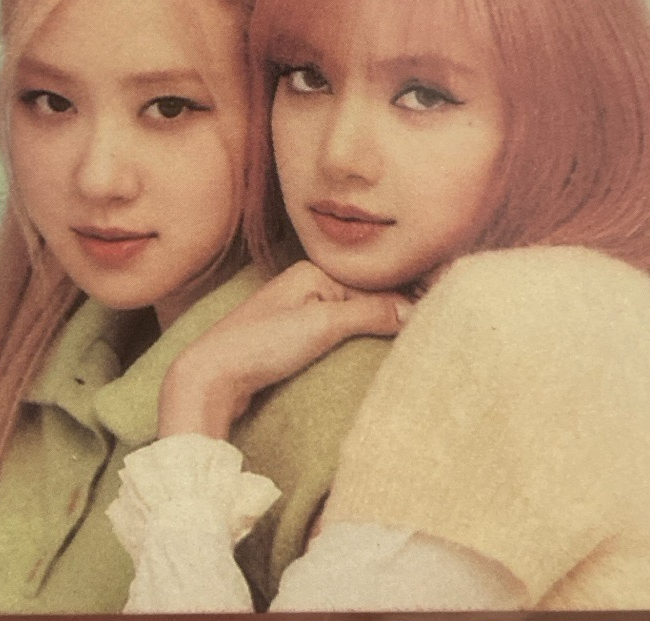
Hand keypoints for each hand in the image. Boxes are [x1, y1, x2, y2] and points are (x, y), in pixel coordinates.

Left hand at [158, 261, 411, 439]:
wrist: (209, 378)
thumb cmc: (259, 346)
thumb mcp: (321, 325)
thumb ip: (371, 313)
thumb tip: (415, 312)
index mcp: (314, 271)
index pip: (377, 285)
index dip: (409, 302)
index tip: (440, 320)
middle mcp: (308, 286)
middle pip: (368, 301)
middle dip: (396, 316)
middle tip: (430, 337)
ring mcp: (299, 313)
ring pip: (354, 320)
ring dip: (379, 333)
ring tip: (412, 346)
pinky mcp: (293, 339)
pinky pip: (338, 337)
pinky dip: (358, 345)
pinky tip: (375, 357)